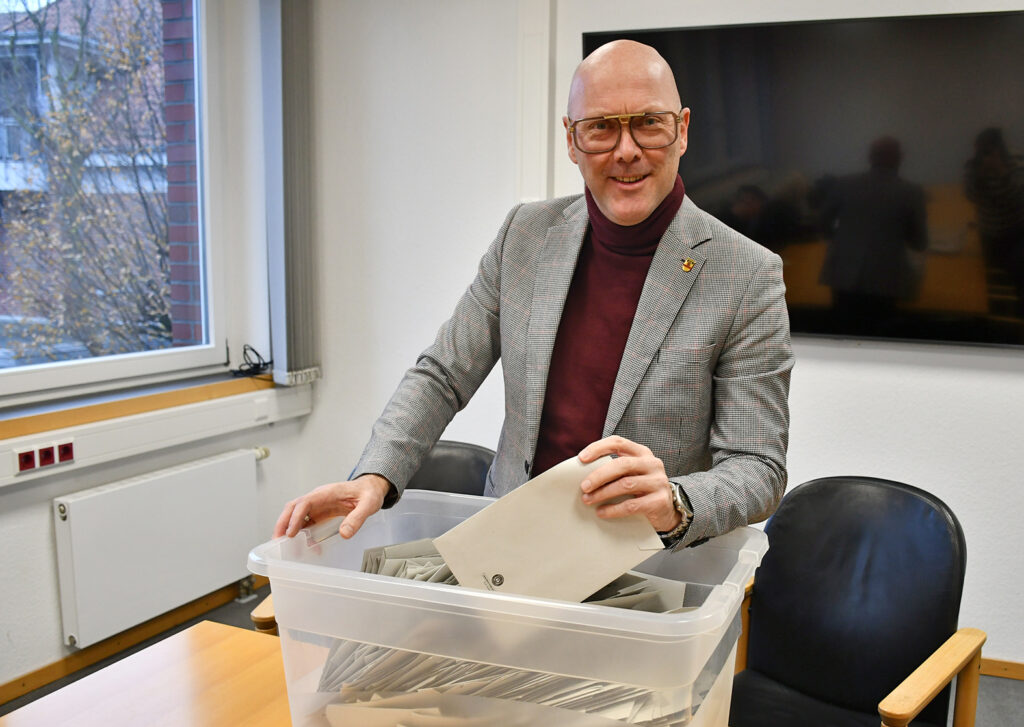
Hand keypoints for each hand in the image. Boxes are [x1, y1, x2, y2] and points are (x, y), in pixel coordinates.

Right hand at [273, 474, 391, 539]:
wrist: (371, 488)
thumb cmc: (369, 493)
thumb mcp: (369, 505)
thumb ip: (357, 518)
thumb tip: (345, 533)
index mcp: (327, 493)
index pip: (304, 503)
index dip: (295, 518)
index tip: (291, 533)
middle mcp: (318, 498)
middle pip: (293, 508)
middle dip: (283, 523)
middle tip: (277, 540)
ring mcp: (317, 505)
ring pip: (295, 515)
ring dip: (288, 529)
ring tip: (285, 546)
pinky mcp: (320, 512)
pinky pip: (306, 522)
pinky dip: (301, 533)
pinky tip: (305, 545)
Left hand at [577, 436, 680, 532]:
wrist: (666, 511)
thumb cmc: (641, 490)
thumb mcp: (630, 474)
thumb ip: (614, 469)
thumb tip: (582, 474)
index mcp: (642, 452)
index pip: (618, 442)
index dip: (598, 448)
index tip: (581, 458)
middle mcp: (652, 464)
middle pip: (622, 464)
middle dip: (599, 475)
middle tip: (583, 486)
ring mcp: (658, 482)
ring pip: (626, 484)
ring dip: (603, 493)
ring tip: (588, 500)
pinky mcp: (660, 501)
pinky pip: (632, 505)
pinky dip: (613, 509)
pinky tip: (602, 512)